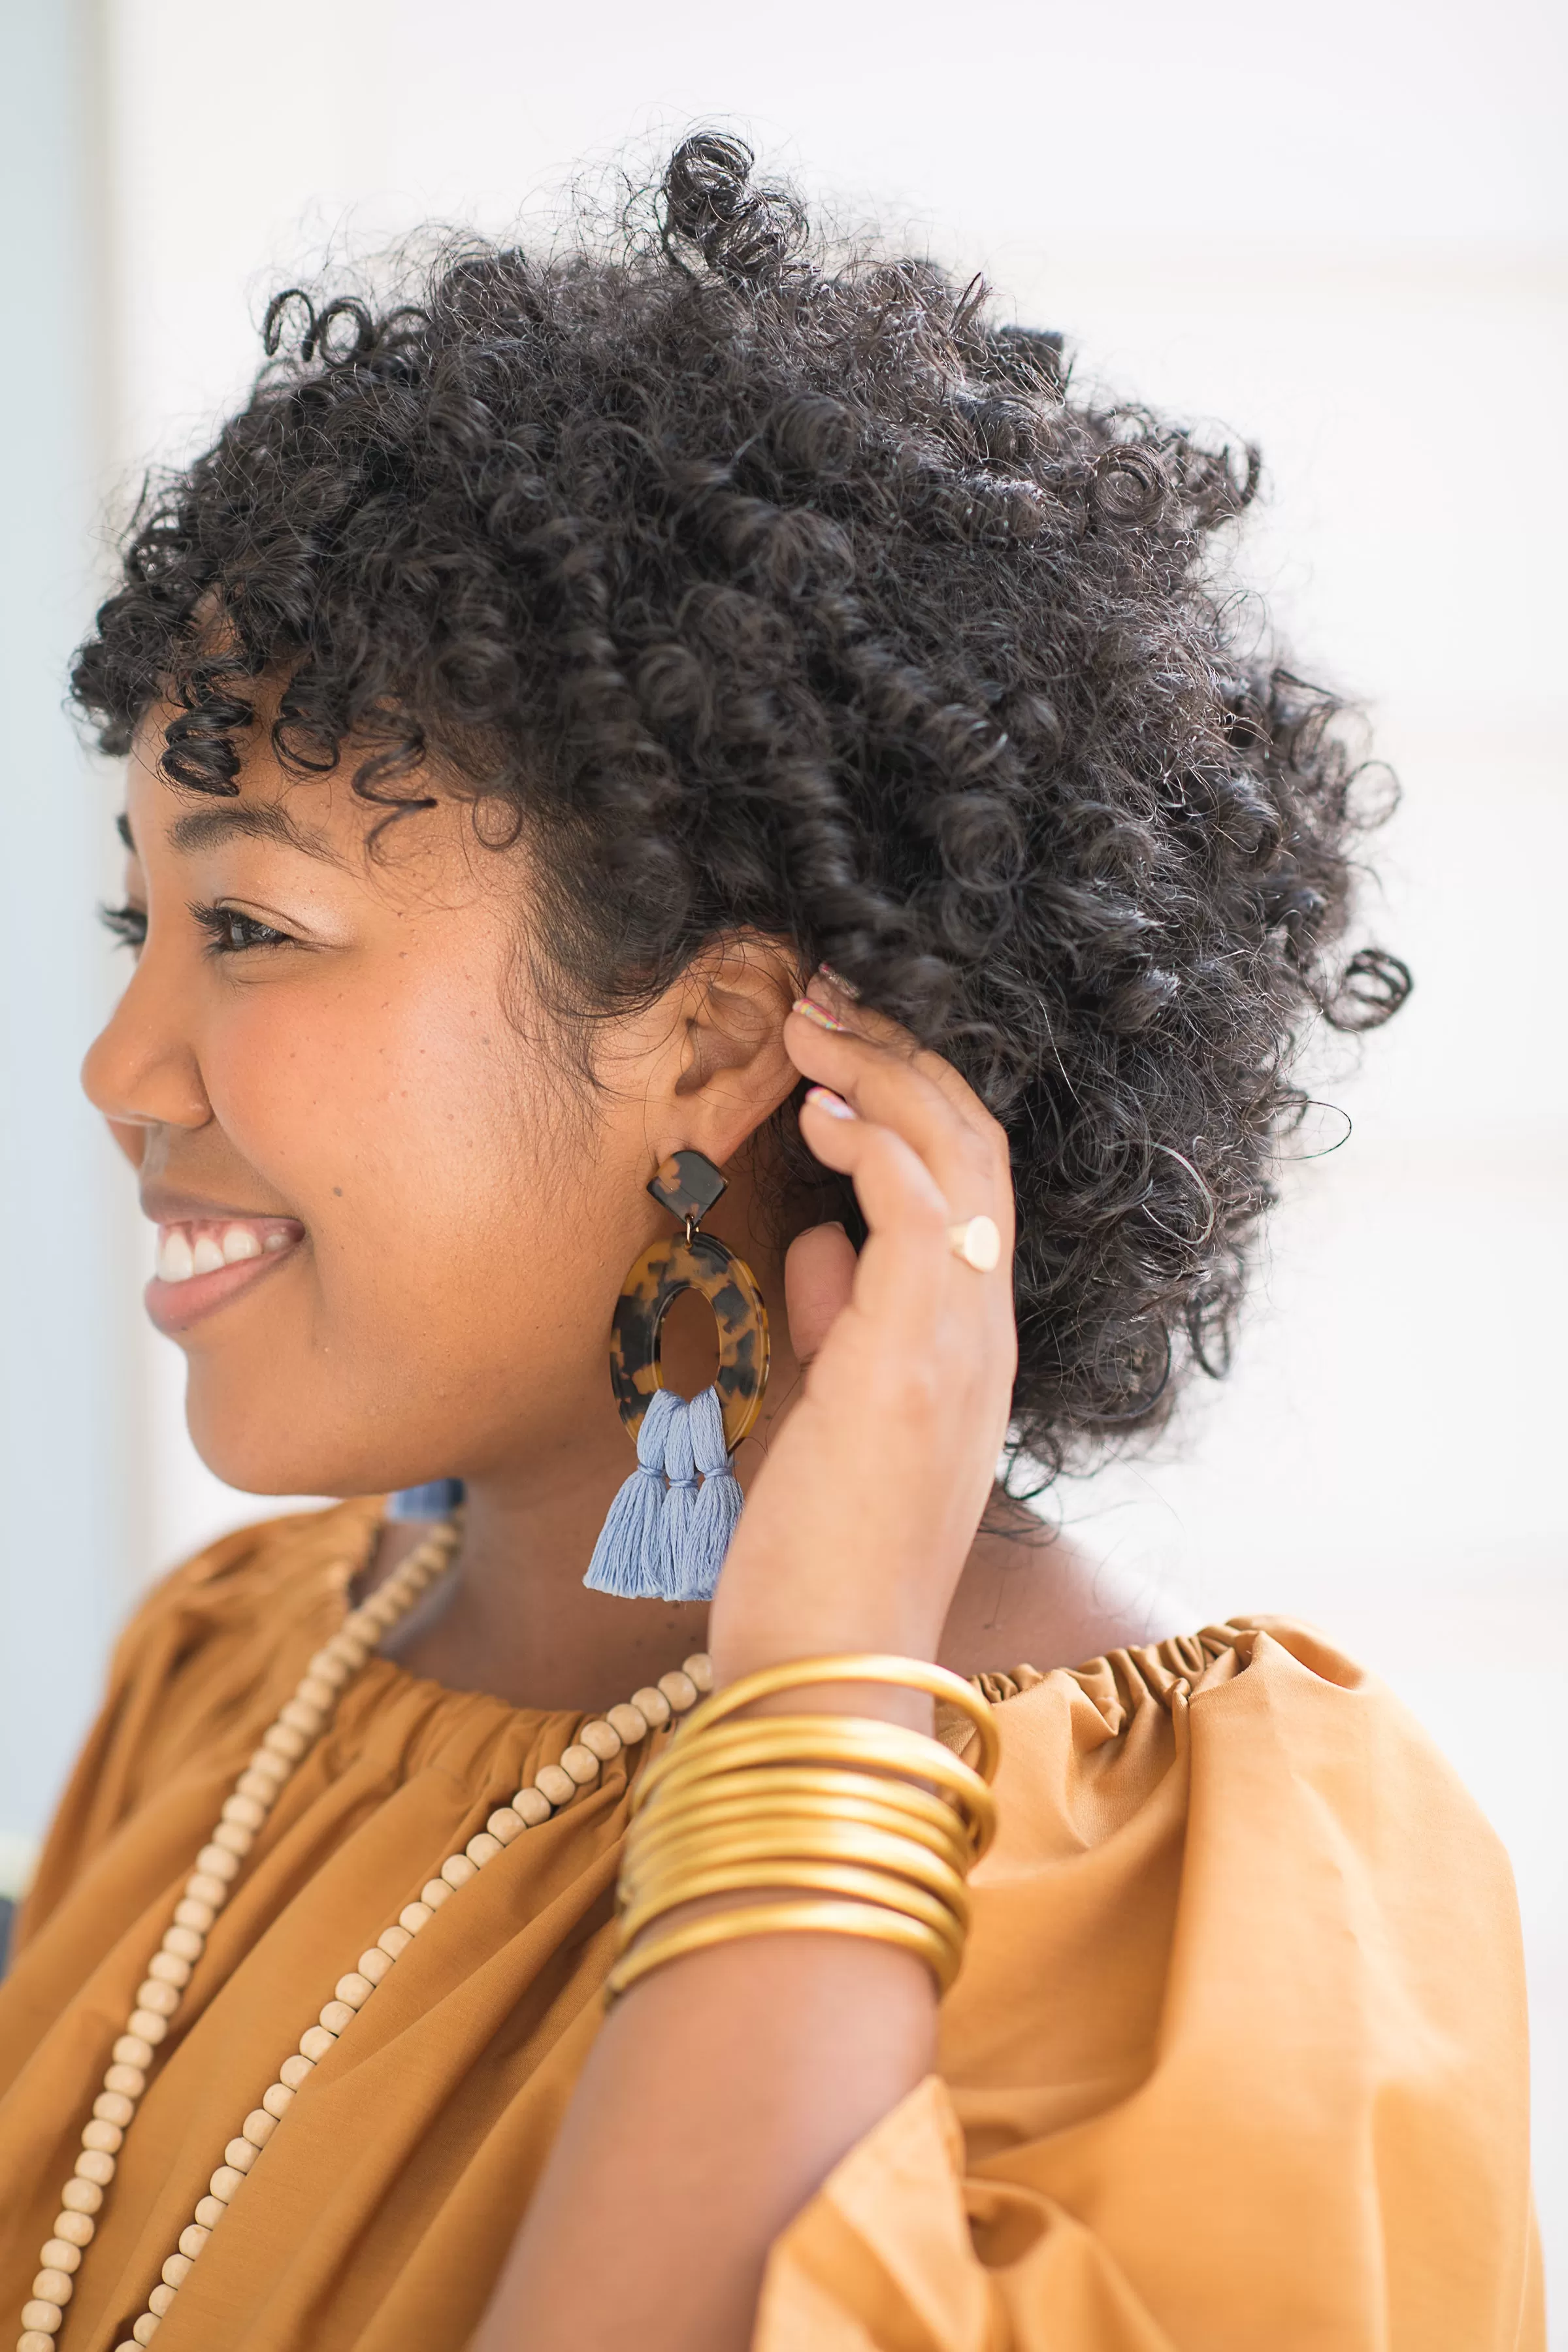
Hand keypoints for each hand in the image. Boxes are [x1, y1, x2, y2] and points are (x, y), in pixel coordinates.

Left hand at [708, 973, 1016, 1684]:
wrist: (823, 1670)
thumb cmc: (811, 1556)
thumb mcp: (827, 1413)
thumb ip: (840, 1323)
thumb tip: (824, 1237)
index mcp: (966, 1346)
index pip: (973, 1185)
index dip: (913, 1097)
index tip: (836, 1043)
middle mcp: (984, 1335)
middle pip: (981, 1146)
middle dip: (904, 1055)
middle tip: (826, 994)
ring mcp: (962, 1348)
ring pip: (966, 1159)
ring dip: (887, 1073)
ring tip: (813, 1019)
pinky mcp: (916, 1364)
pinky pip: (929, 1212)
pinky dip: (881, 1144)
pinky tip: (819, 1110)